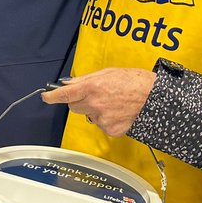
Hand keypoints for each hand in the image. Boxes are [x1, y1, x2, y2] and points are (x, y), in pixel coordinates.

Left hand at [42, 68, 156, 135]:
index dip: (51, 96)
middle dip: (79, 101)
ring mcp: (102, 119)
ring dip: (95, 110)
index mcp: (92, 87)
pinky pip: (101, 125)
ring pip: (88, 116)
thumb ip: (85, 79)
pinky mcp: (110, 130)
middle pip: (74, 107)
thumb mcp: (108, 72)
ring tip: (112, 102)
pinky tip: (118, 112)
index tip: (46, 96)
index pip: (64, 94)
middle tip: (94, 95)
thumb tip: (69, 83)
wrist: (155, 98)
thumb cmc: (134, 81)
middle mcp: (94, 104)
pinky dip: (106, 119)